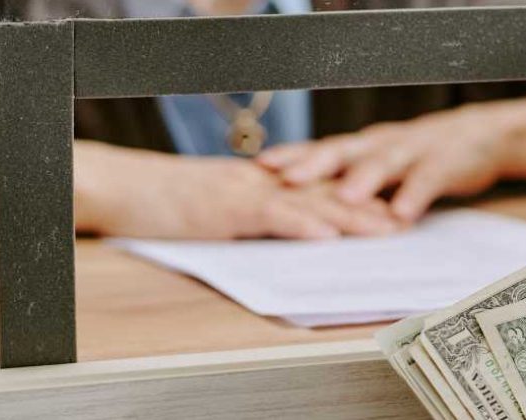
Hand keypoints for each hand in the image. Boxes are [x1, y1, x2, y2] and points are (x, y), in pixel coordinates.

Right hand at [0, 141, 399, 239]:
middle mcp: (260, 182)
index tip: (385, 211)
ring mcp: (245, 192)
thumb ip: (246, 217)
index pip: (316, 191)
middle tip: (404, 220)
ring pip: (310, 201)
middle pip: (324, 193)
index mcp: (258, 182)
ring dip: (351, 216)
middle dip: (368, 208)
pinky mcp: (227, 206)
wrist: (121, 186)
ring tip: (387, 227)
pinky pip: (273, 215)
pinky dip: (304, 223)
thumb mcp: (214, 209)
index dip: (354, 201)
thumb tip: (273, 233)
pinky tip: (330, 235)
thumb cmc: (161, 201)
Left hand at [258, 95, 525, 221]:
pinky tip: (403, 216)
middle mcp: (380, 145)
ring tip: (346, 200)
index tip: (259, 166)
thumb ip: (348, 179)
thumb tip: (302, 204)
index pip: (320, 149)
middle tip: (287, 180)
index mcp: (361, 147)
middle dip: (314, 165)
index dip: (291, 155)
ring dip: (365, 181)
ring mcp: (412, 152)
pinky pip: (428, 180)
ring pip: (384, 163)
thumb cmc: (418, 156)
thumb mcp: (379, 164)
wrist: (480, 136)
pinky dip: (415, 196)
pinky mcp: (443, 165)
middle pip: (343, 152)